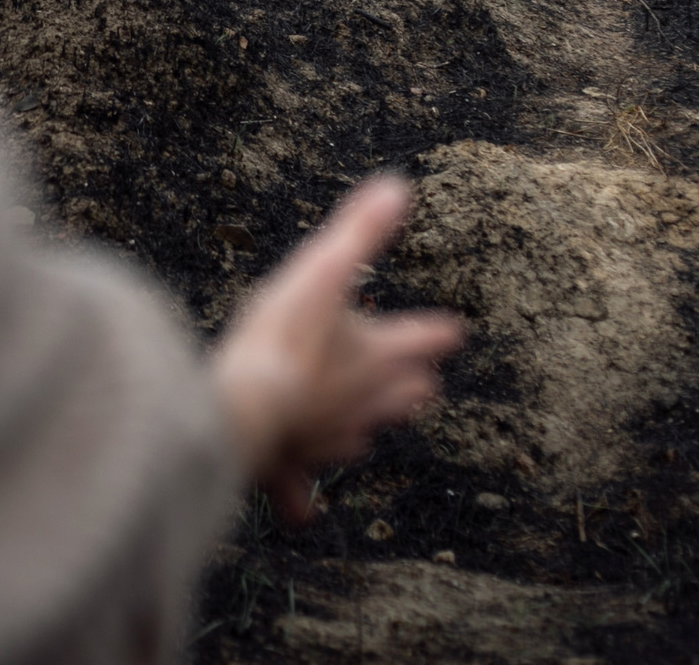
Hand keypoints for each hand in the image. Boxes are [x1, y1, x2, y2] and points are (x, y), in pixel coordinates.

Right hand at [209, 177, 463, 522]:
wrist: (244, 406)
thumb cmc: (283, 338)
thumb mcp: (322, 270)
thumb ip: (360, 231)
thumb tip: (399, 186)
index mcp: (377, 356)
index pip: (418, 339)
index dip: (435, 332)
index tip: (453, 331)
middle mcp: (363, 403)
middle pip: (400, 396)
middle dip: (412, 388)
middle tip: (427, 387)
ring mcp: (329, 438)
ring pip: (360, 438)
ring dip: (368, 431)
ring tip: (372, 433)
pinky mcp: (290, 465)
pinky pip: (300, 491)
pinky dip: (302, 498)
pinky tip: (302, 512)